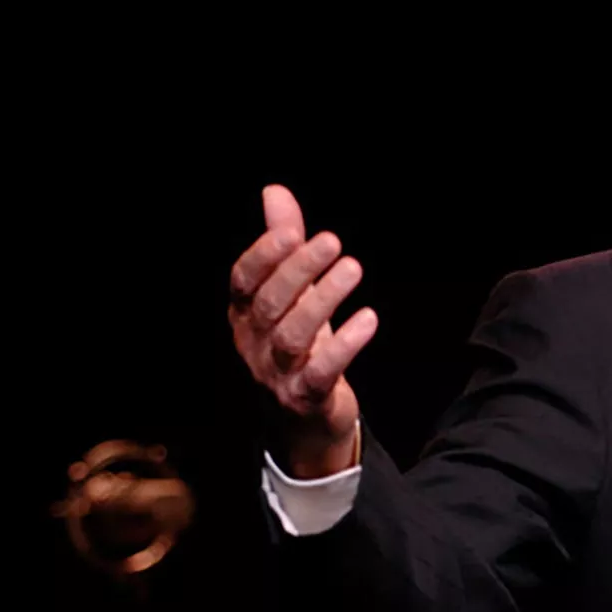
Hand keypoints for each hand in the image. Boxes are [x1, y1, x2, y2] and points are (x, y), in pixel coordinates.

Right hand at [228, 185, 378, 477]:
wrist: (302, 420)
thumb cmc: (297, 346)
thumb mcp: (290, 294)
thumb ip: (283, 244)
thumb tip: (275, 191)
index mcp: (244, 314)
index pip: (243, 281)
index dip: (263, 256)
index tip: (290, 230)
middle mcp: (253, 342)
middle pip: (269, 303)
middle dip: (299, 270)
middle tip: (332, 241)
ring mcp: (276, 373)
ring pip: (293, 335)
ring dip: (323, 299)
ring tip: (352, 268)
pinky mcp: (306, 397)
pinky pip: (322, 371)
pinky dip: (345, 345)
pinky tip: (368, 319)